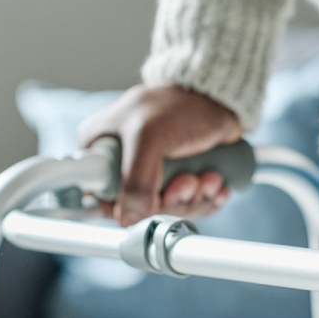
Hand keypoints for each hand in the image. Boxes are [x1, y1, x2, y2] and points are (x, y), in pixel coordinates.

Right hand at [79, 84, 242, 226]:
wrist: (220, 98)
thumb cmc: (180, 104)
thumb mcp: (149, 136)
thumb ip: (135, 180)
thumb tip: (127, 219)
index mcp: (101, 149)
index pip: (98, 196)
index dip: (123, 209)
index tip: (149, 203)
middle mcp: (123, 163)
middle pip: (139, 209)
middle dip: (171, 202)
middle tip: (189, 182)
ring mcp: (153, 173)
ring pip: (168, 209)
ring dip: (193, 200)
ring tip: (208, 178)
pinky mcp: (180, 178)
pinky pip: (189, 205)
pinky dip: (206, 199)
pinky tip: (216, 183)